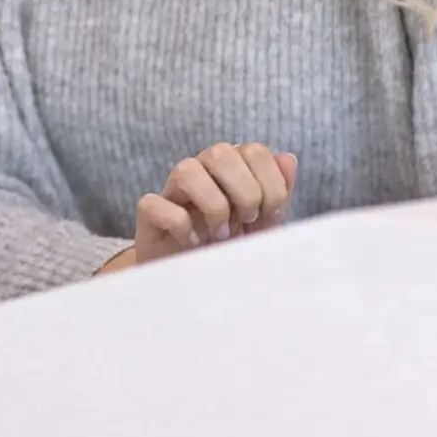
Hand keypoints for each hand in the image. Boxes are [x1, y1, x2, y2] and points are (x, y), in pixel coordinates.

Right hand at [134, 143, 296, 265]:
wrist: (196, 286)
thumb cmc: (231, 252)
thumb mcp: (263, 227)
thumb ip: (277, 193)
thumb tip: (287, 159)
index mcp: (229, 170)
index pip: (254, 150)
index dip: (271, 183)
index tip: (269, 215)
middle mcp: (200, 172)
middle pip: (220, 151)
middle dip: (244, 191)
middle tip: (246, 221)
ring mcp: (171, 191)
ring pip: (186, 169)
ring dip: (212, 205)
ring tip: (220, 234)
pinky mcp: (149, 214)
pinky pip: (155, 204)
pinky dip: (181, 226)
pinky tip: (194, 243)